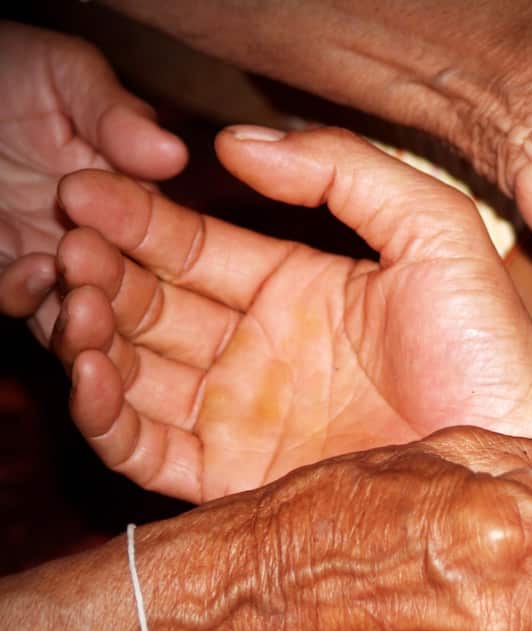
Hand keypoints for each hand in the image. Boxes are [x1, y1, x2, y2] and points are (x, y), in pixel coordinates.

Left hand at [0, 21, 185, 329]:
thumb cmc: (4, 67)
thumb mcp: (64, 74)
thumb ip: (115, 115)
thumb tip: (174, 155)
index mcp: (133, 202)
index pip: (167, 244)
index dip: (169, 255)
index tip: (164, 248)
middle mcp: (94, 242)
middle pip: (127, 297)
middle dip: (127, 303)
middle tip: (126, 291)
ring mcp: (39, 258)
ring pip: (73, 317)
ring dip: (83, 322)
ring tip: (82, 299)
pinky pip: (12, 299)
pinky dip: (25, 296)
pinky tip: (36, 273)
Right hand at [50, 126, 531, 501]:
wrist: (514, 452)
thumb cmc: (487, 346)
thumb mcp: (432, 231)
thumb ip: (344, 171)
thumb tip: (236, 143)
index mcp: (295, 289)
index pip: (192, 246)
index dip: (137, 218)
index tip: (91, 192)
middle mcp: (259, 351)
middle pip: (150, 305)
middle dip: (101, 273)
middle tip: (70, 247)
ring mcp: (245, 418)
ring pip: (135, 371)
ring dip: (91, 335)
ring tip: (73, 306)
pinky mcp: (239, 480)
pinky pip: (149, 449)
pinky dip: (106, 415)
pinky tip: (92, 373)